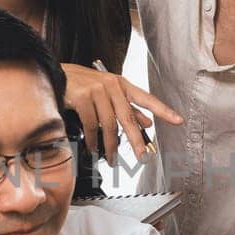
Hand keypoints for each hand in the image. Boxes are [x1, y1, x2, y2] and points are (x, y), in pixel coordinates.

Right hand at [59, 64, 182, 162]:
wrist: (57, 75)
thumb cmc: (84, 85)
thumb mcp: (109, 93)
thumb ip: (128, 108)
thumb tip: (148, 122)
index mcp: (122, 85)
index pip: (147, 98)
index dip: (163, 110)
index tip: (178, 120)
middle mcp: (112, 86)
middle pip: (128, 117)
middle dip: (136, 140)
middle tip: (142, 156)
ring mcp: (97, 91)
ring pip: (109, 125)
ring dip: (110, 146)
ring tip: (112, 159)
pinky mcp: (83, 97)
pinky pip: (92, 125)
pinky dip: (93, 140)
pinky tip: (94, 148)